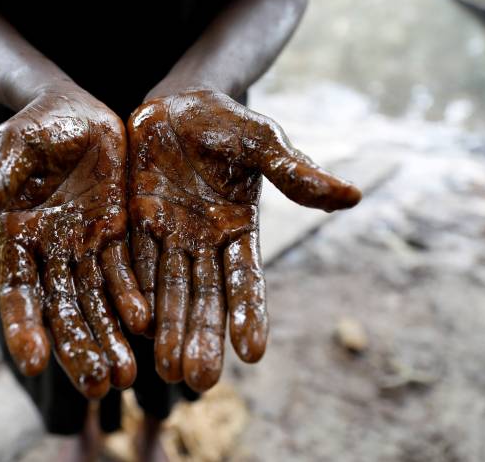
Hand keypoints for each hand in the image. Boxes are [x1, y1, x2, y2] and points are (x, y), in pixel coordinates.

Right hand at [0, 88, 149, 398]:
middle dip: (77, 345)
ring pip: (97, 299)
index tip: (32, 361)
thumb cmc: (34, 126)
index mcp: (17, 237)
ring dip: (109, 335)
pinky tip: (145, 321)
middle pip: (63, 307)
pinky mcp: (117, 233)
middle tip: (96, 386)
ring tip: (123, 375)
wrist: (75, 109)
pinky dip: (134, 295)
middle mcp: (51, 251)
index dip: (23, 325)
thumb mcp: (11, 152)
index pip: (18, 289)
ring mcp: (86, 245)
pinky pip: (127, 269)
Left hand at [128, 89, 360, 391]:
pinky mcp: (133, 224)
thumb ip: (295, 172)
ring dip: (166, 328)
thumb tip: (353, 195)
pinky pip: (131, 262)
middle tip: (198, 380)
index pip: (246, 279)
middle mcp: (203, 242)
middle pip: (203, 296)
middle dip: (201, 336)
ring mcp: (167, 236)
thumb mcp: (262, 142)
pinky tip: (132, 325)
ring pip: (166, 289)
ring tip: (165, 370)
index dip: (249, 313)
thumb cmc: (227, 121)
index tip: (254, 353)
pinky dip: (131, 292)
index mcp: (238, 229)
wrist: (177, 104)